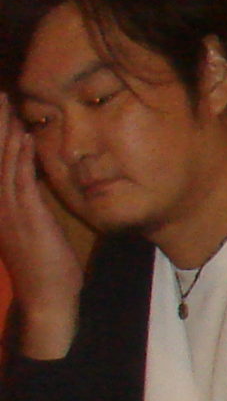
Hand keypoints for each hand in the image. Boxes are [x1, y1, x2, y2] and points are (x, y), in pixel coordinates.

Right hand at [0, 110, 82, 359]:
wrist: (48, 298)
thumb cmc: (47, 265)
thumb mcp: (35, 227)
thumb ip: (31, 202)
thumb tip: (34, 177)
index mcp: (0, 204)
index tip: (0, 105)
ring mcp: (10, 210)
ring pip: (2, 162)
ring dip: (3, 131)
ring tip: (5, 102)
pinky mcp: (27, 217)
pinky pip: (21, 181)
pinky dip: (21, 157)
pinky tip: (24, 137)